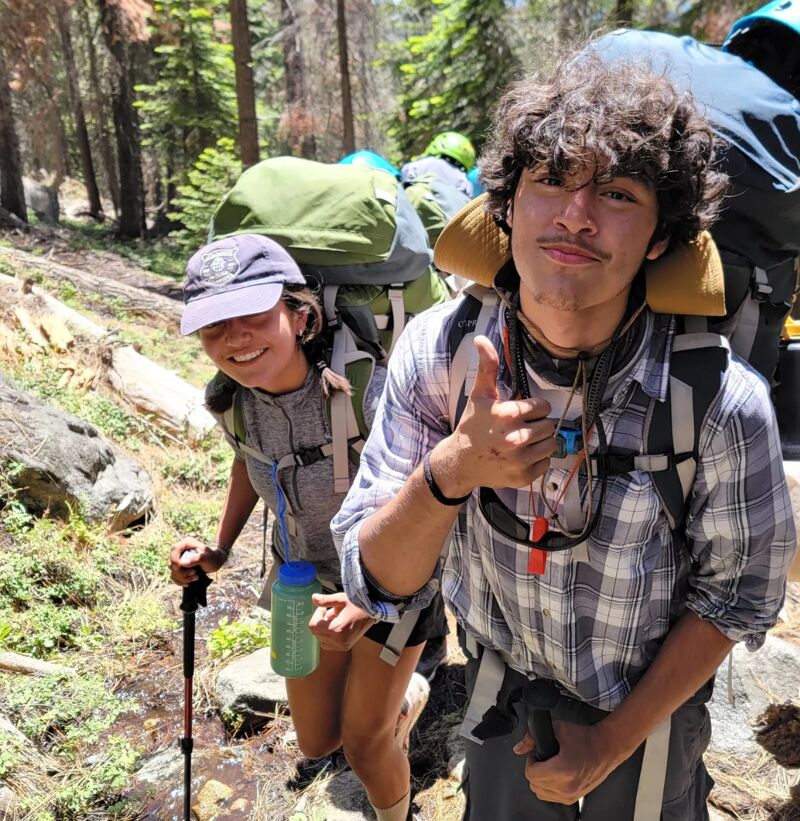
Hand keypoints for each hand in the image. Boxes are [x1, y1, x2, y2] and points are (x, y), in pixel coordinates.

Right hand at [168, 537, 227, 586]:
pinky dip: (180, 581)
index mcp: (186, 544)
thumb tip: (182, 563)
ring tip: (196, 577)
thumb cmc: (213, 557)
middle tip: (195, 573)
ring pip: (173, 571)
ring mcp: (179, 560)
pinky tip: (188, 583)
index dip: (174, 559)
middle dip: (182, 572)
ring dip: (183, 578)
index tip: (180, 567)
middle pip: (172, 563)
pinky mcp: (180, 568)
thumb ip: (196, 559)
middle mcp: (181, 551)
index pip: (174, 549)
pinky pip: (174, 577)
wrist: (216, 562)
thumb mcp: (207, 557)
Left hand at [308, 592, 374, 651]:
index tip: (324, 608)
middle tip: (330, 612)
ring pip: (321, 639)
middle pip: (316, 633)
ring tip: (334, 619)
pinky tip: (337, 626)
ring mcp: (342, 646)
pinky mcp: (345, 647)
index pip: (313, 626)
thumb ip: (326, 600)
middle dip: (320, 621)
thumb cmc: (358, 604)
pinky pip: (329, 644)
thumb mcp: (341, 599)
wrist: (373, 611)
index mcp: (337, 630)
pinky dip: (329, 636)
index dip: (317, 615)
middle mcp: (339, 641)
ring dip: (324, 629)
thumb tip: (313, 598)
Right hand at [434, 336, 554, 494]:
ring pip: (551, 444)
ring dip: (540, 442)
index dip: (532, 409)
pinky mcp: (523, 476)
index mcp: (507, 414)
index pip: (543, 406)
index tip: (519, 414)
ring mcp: (520, 459)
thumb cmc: (472, 426)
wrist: (459, 462)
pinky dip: (537, 460)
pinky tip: (521, 456)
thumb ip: (487, 366)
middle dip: (537, 425)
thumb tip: (481, 338)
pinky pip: (546, 463)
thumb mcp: (479, 395)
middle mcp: (515, 437)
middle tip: (521, 429)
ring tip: (523, 442)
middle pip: (549, 425)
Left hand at [513, 721, 624, 803]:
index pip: (531, 774)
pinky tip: (554, 775)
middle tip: (542, 759)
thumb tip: (518, 748)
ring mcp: (571, 795)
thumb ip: (533, 737)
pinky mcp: (575, 798)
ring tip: (549, 766)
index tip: (536, 754)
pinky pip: (551, 798)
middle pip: (534, 785)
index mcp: (563, 770)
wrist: (605, 748)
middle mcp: (567, 786)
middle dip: (534, 770)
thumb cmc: (584, 738)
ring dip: (540, 780)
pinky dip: (548, 787)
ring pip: (540, 793)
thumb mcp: (558, 729)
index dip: (530, 760)